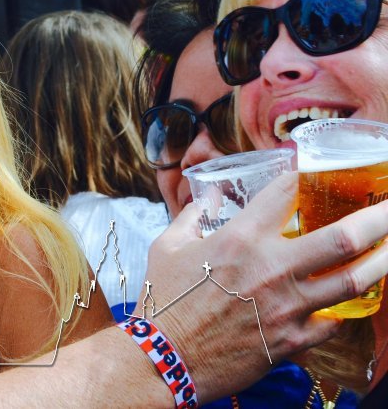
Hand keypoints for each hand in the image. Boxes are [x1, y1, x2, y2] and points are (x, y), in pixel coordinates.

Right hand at [147, 174, 387, 398]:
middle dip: (378, 219)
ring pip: (353, 281)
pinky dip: (342, 311)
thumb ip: (192, 217)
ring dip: (381, 262)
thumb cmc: (162, 299)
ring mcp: (287, 306)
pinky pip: (333, 323)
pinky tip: (347, 304)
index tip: (315, 169)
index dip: (305, 174)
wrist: (163, 358)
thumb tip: (210, 199)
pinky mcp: (293, 341)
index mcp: (239, 238)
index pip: (285, 192)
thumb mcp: (167, 247)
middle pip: (343, 238)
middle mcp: (271, 267)